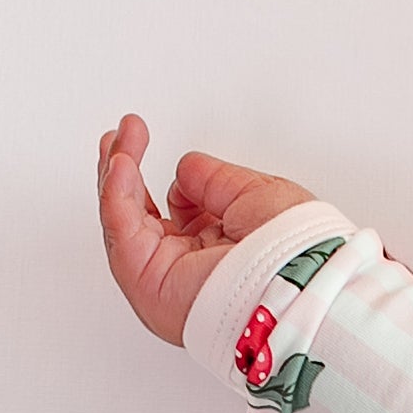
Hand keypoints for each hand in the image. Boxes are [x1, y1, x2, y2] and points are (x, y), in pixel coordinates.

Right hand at [97, 113, 314, 347]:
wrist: (296, 281)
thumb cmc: (293, 249)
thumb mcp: (253, 195)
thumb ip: (213, 179)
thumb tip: (185, 171)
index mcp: (218, 249)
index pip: (175, 208)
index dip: (161, 174)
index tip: (145, 135)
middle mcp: (189, 265)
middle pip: (140, 212)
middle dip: (124, 168)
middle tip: (124, 131)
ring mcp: (165, 274)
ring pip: (125, 216)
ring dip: (116, 172)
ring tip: (120, 136)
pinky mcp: (146, 280)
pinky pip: (120, 227)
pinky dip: (115, 191)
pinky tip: (120, 163)